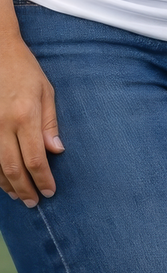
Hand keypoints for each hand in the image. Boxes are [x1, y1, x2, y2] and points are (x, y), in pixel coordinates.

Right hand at [0, 35, 62, 204]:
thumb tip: (56, 151)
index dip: (42, 179)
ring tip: (19, 195)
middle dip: (24, 189)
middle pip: (13, 168)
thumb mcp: (46, 91)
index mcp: (25, 115)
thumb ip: (50, 123)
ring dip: (7, 185)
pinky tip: (2, 180)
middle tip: (33, 202)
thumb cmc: (25, 70)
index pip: (35, 158)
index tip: (50, 191)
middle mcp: (3, 125)